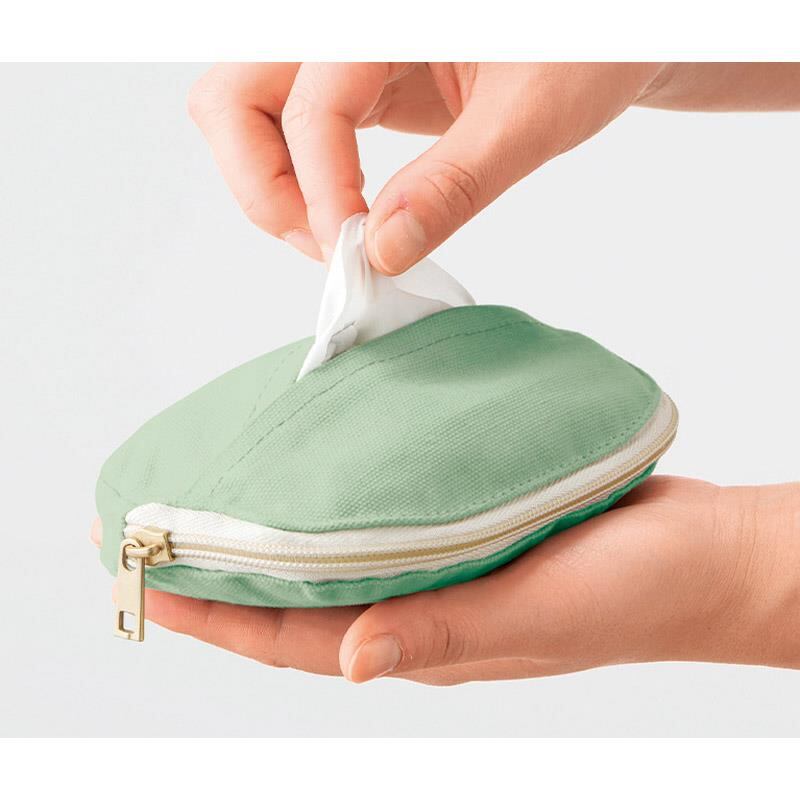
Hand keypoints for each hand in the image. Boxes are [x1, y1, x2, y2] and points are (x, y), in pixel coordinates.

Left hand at [92, 476, 799, 683]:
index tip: (140, 576)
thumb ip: (447, 631)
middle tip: (149, 523)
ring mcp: (443, 560)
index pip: (289, 635)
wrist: (704, 551)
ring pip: (335, 547)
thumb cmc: (638, 591)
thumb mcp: (542, 613)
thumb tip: (347, 657)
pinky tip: (324, 455)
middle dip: (218, 566)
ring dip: (272, 525)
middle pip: (296, 591)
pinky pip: (384, 507)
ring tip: (217, 487)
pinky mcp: (468, 518)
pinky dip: (341, 488)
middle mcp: (421, 600)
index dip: (211, 612)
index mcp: (425, 638)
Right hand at [187, 62, 799, 274]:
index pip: (312, 103)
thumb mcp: (532, 114)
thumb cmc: (587, 48)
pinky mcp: (354, 87)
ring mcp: (343, 56)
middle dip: (265, 186)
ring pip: (245, 116)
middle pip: (236, 98)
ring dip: (272, 189)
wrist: (601, 41)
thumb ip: (455, 184)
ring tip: (338, 240)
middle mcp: (348, 25)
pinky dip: (303, 186)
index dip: (322, 189)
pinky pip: (290, 135)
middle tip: (329, 249)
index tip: (357, 256)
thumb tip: (385, 251)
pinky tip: (350, 220)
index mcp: (386, 14)